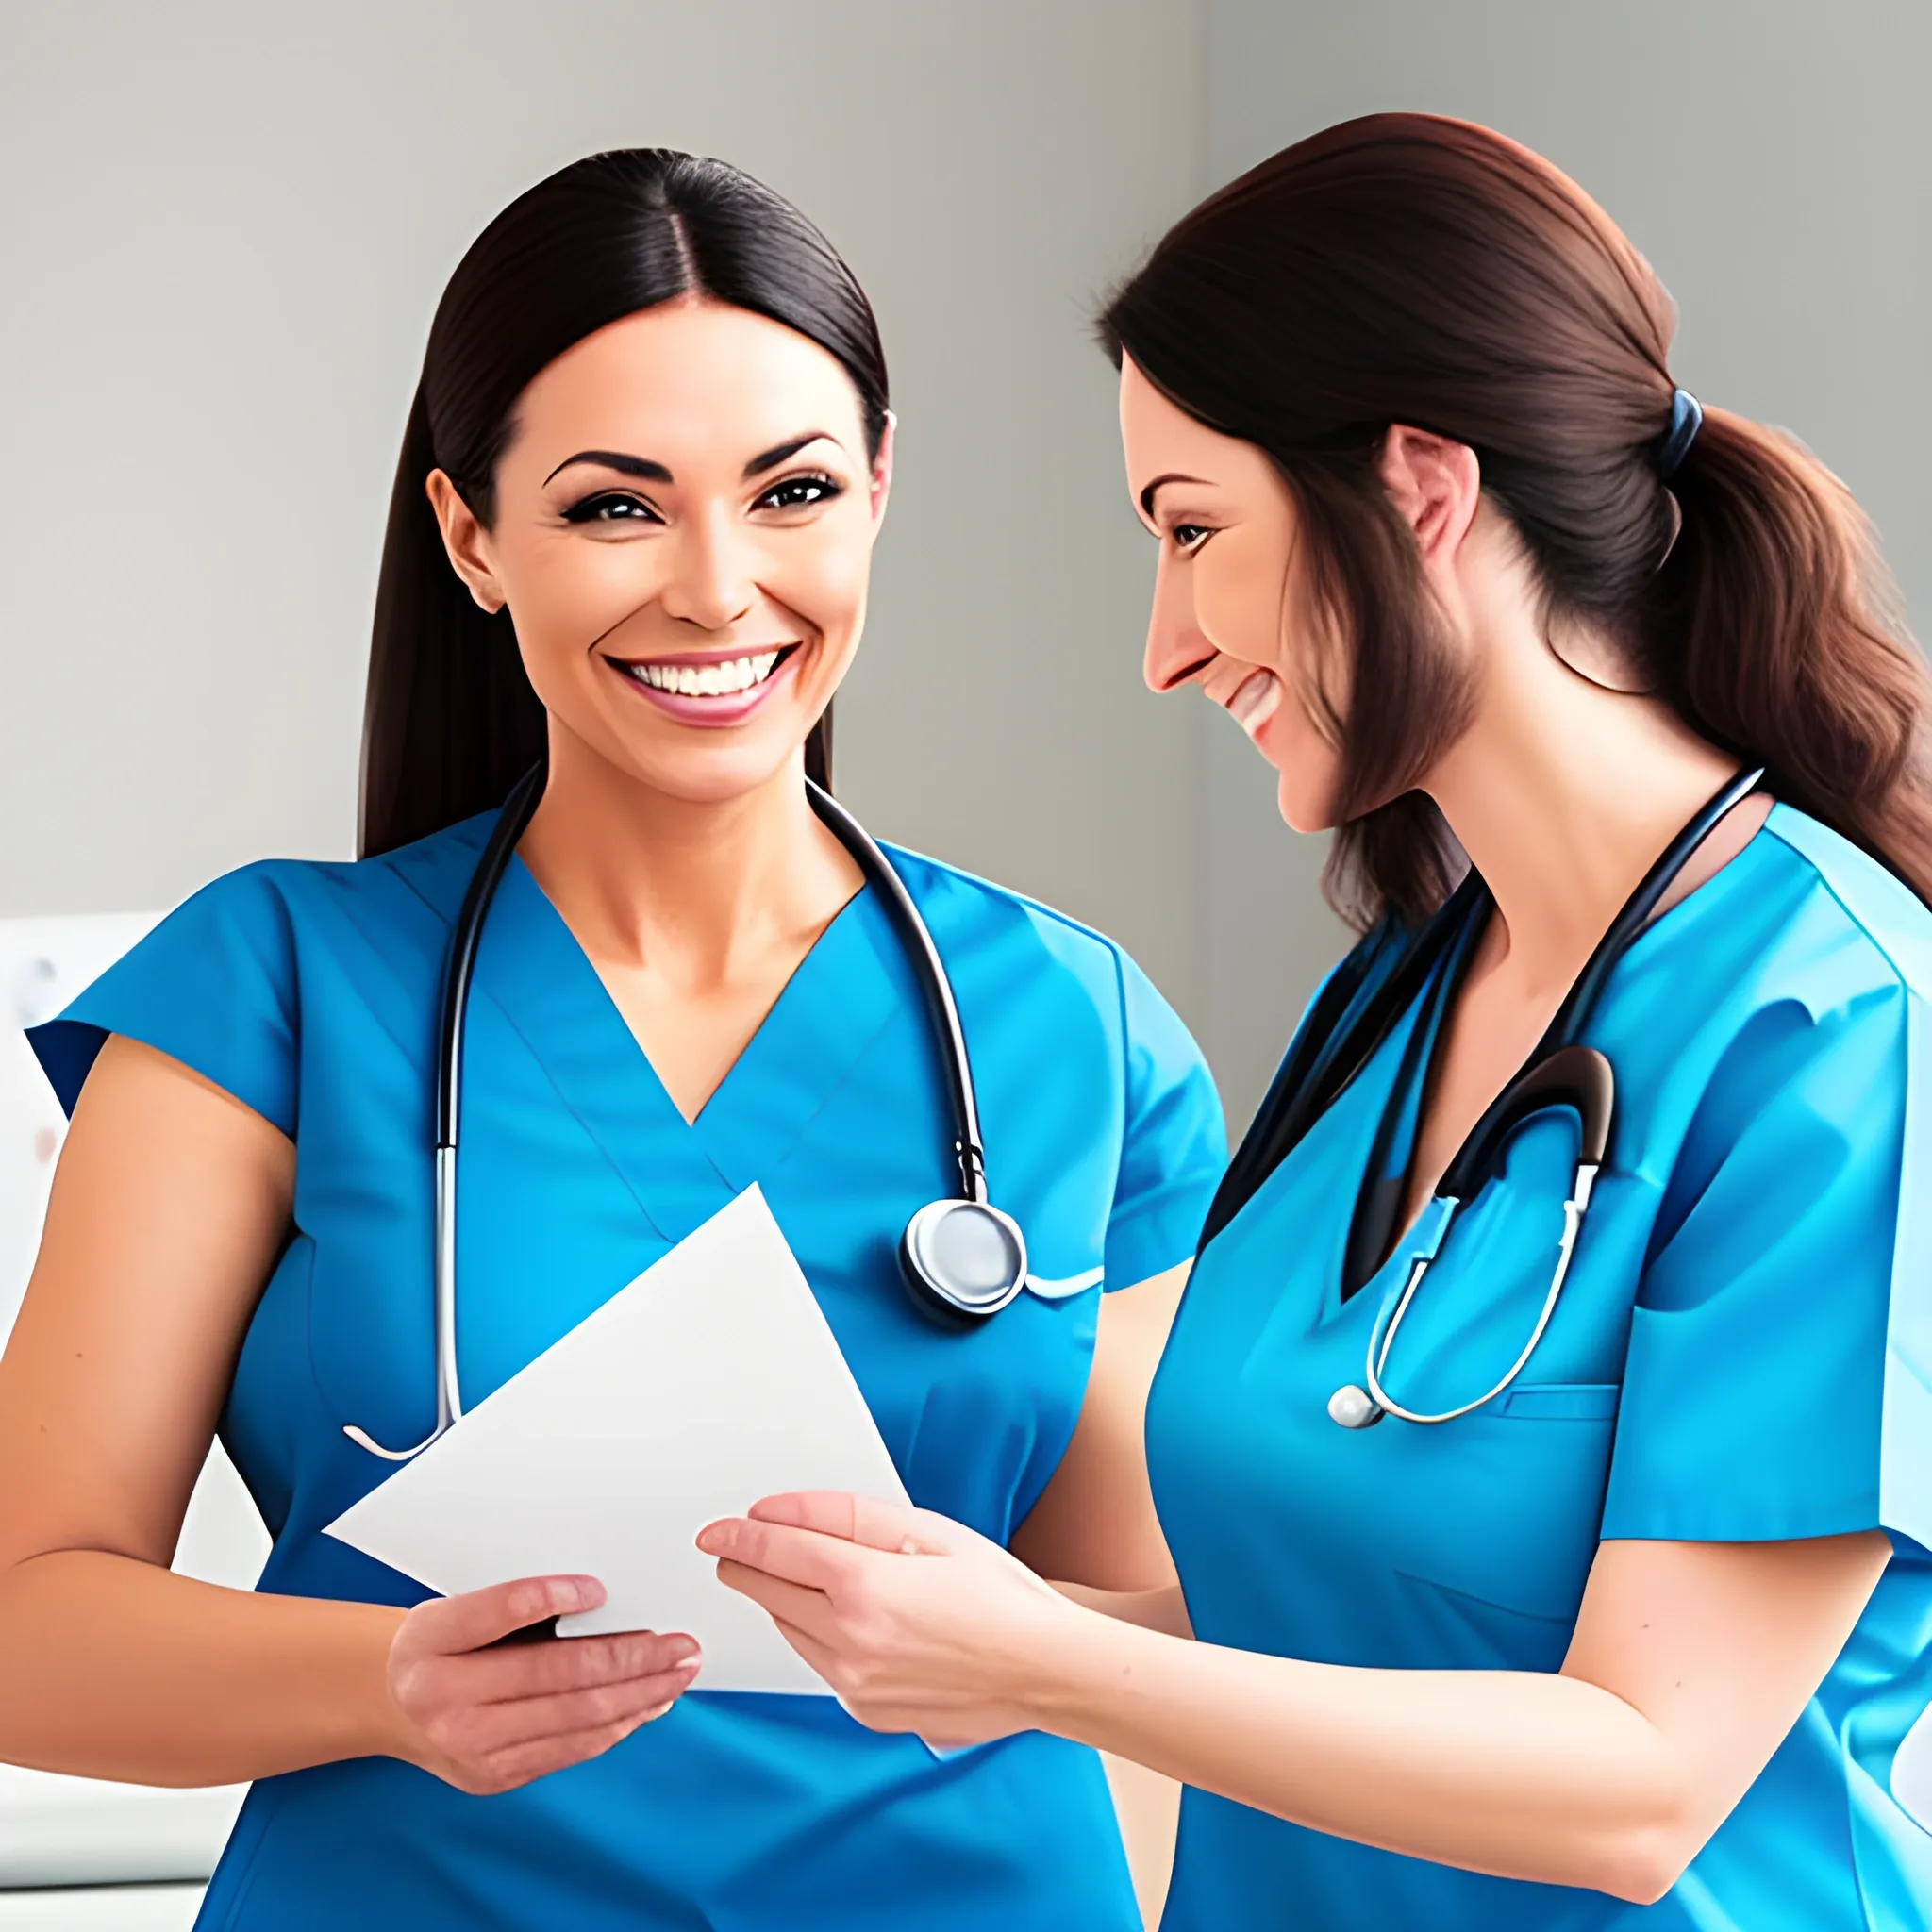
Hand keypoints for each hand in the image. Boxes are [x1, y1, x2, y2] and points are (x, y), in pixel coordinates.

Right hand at [384, 1576, 698, 1793]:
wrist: (390, 1705)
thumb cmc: (438, 1643)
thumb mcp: (455, 1606)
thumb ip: (513, 1602)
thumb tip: (599, 1596)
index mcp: (433, 1642)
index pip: (499, 1612)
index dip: (549, 1596)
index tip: (599, 1587)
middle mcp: (447, 1700)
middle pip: (556, 1676)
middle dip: (631, 1658)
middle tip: (679, 1643)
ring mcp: (473, 1748)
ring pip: (574, 1719)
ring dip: (639, 1695)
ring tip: (678, 1672)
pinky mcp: (496, 1777)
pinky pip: (570, 1748)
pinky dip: (616, 1725)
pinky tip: (646, 1704)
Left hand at [698, 1493, 1079, 1747]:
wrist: (1043, 1669)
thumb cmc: (999, 1596)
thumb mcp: (930, 1531)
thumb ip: (850, 1516)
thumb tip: (785, 1513)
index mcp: (866, 1588)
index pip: (779, 1553)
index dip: (741, 1536)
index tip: (717, 1529)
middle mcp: (851, 1642)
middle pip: (771, 1595)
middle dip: (748, 1566)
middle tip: (732, 1548)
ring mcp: (855, 1685)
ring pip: (791, 1632)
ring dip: (784, 1601)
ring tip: (800, 1575)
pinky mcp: (865, 1710)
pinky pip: (820, 1665)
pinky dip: (819, 1637)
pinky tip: (846, 1618)